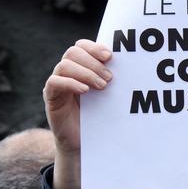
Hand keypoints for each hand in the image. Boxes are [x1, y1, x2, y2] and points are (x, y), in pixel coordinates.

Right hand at [42, 39, 112, 188]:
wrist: (87, 143)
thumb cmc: (102, 117)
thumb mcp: (110, 95)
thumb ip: (114, 79)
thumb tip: (136, 64)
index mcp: (81, 67)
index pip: (81, 46)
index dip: (94, 47)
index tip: (111, 56)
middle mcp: (67, 72)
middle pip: (73, 52)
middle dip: (93, 62)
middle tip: (109, 79)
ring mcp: (58, 84)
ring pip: (64, 65)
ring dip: (86, 72)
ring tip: (102, 86)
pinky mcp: (51, 97)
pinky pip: (55, 82)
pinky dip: (71, 83)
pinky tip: (85, 90)